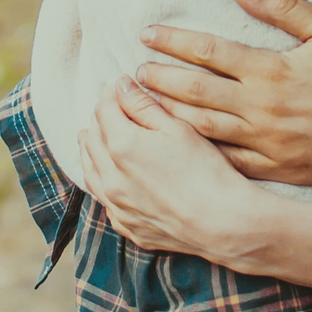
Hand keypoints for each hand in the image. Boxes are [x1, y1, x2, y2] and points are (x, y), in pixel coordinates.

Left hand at [79, 77, 267, 266]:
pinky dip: (101, 181)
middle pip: (92, 139)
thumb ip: (143, 105)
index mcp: (122, 146)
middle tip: (108, 108)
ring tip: (92, 136)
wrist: (221, 222)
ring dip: (91, 150)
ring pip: (90, 171)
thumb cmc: (205, 171)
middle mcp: (111, 177)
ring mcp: (116, 205)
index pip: (104, 111)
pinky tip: (108, 177)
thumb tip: (121, 85)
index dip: (110, 95)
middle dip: (98, 119)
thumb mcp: (178, 128)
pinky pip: (103, 199)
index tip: (118, 87)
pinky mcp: (126, 225)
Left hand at [136, 0, 311, 186]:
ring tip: (144, 108)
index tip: (147, 34)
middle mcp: (259, 108)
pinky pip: (228, 163)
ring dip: (169, 117)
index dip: (174, 41)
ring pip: (204, 130)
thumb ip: (283, 7)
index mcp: (269, 70)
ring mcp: (264, 143)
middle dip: (160, 81)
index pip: (208, 51)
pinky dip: (200, 154)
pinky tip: (180, 149)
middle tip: (133, 73)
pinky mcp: (274, 168)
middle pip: (195, 92)